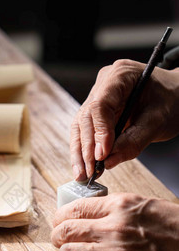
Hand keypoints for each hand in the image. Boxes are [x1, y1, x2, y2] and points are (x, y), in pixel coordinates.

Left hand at [51, 193, 178, 250]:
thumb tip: (88, 214)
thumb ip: (115, 208)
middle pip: (64, 232)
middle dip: (58, 237)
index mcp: (119, 206)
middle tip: (62, 241)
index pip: (72, 209)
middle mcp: (112, 228)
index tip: (60, 223)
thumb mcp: (145, 206)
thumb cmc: (176, 229)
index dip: (60, 218)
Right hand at [70, 59, 178, 179]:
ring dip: (80, 152)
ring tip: (82, 175)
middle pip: (86, 117)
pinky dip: (85, 150)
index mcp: (120, 75)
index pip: (100, 105)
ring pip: (80, 126)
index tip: (102, 156)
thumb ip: (133, 141)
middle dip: (86, 147)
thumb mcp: (158, 122)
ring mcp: (98, 95)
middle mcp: (104, 83)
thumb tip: (107, 161)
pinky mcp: (97, 111)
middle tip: (90, 171)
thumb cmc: (171, 100)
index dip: (99, 132)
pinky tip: (84, 168)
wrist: (176, 95)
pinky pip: (85, 131)